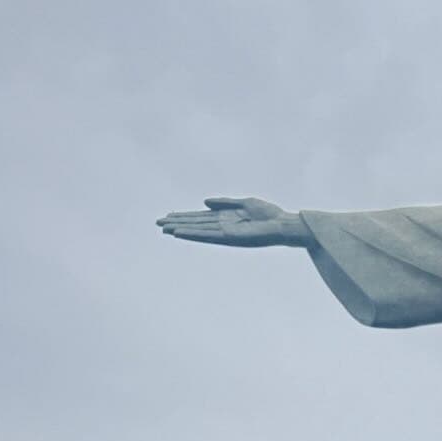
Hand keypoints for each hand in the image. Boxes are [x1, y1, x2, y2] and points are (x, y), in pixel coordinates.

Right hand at [156, 197, 310, 247]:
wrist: (282, 224)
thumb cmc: (269, 214)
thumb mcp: (244, 203)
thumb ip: (224, 202)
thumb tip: (204, 202)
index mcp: (226, 217)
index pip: (200, 217)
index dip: (184, 216)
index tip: (169, 215)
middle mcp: (223, 226)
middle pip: (195, 224)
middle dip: (178, 223)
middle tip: (158, 223)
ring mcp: (225, 233)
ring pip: (198, 230)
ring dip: (181, 229)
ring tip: (164, 229)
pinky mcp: (229, 238)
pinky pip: (208, 236)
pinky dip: (194, 234)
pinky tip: (181, 233)